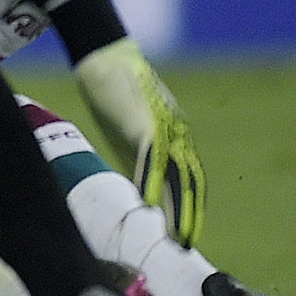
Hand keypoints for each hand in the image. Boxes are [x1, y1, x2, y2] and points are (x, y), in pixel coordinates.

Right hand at [72, 39, 206, 246]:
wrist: (104, 53)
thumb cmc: (112, 86)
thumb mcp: (129, 126)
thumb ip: (139, 153)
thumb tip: (141, 183)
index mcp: (177, 133)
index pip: (190, 174)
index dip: (190, 203)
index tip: (187, 229)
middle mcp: (178, 132)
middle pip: (191, 179)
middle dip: (190, 212)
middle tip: (187, 243)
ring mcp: (165, 128)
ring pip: (177, 175)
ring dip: (178, 207)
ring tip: (176, 235)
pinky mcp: (146, 124)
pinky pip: (152, 160)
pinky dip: (151, 185)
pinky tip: (148, 206)